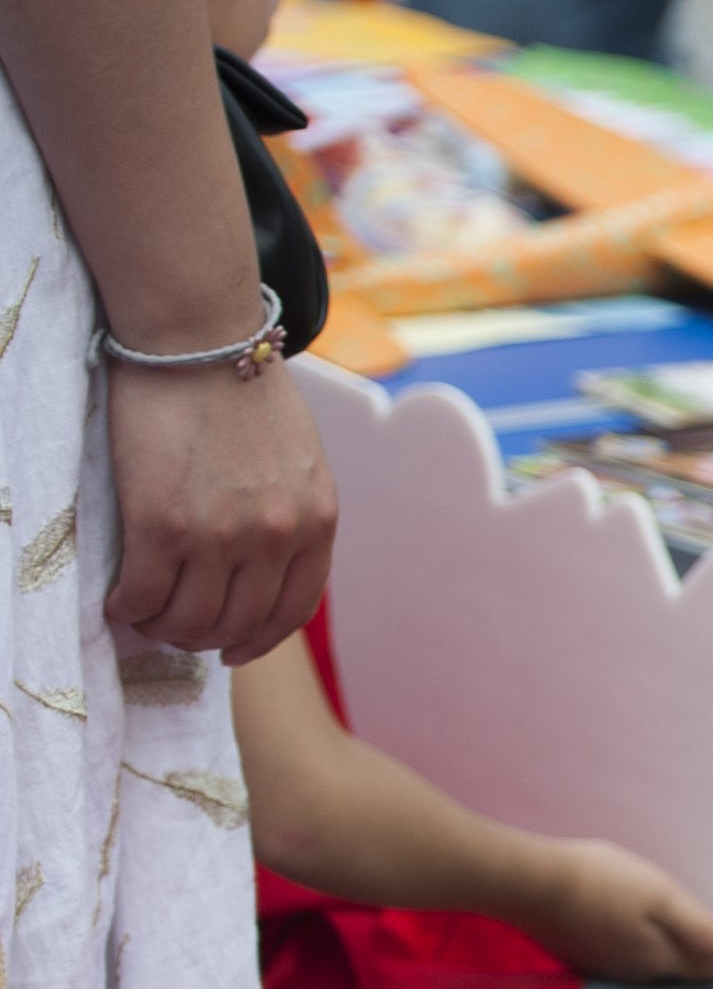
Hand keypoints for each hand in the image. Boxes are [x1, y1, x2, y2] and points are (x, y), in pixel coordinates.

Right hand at [103, 358, 333, 660]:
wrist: (199, 340)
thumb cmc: (242, 391)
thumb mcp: (298, 458)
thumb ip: (290, 510)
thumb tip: (264, 558)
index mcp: (318, 520)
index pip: (293, 610)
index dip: (259, 639)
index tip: (234, 648)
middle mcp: (276, 536)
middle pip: (238, 623)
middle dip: (203, 636)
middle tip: (174, 626)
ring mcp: (221, 534)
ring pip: (189, 620)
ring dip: (162, 627)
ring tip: (144, 613)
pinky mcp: (162, 524)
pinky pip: (143, 596)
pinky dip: (128, 609)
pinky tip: (119, 600)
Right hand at [524, 839, 712, 982]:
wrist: (530, 883)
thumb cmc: (603, 883)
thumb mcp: (663, 898)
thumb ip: (702, 932)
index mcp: (660, 960)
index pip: (707, 972)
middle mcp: (634, 974)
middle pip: (678, 970)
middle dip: (696, 953)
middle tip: (702, 925)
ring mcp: (603, 967)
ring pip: (648, 965)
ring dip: (663, 948)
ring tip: (668, 923)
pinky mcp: (579, 956)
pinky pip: (620, 957)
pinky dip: (632, 944)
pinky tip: (627, 925)